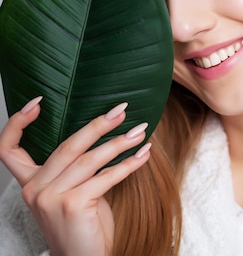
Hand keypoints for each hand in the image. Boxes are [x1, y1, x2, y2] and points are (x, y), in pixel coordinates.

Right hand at [0, 97, 151, 255]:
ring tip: (140, 132)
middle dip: (98, 124)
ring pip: (90, 159)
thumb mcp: (74, 192)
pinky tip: (143, 155)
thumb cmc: (83, 225)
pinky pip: (106, 177)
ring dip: (119, 143)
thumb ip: (76, 168)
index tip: (38, 102)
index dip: (18, 123)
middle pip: (67, 146)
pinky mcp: (72, 205)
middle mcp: (35, 189)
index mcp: (30, 183)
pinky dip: (128, 164)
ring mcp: (51, 198)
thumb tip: (105, 132)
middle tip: (122, 109)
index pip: (8, 150)